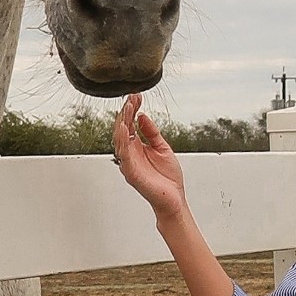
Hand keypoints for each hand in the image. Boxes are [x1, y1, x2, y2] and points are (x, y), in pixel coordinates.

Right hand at [111, 94, 186, 223]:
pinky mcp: (131, 173)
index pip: (130, 125)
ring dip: (123, 122)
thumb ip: (152, 132)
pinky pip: (124, 155)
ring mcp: (129, 163)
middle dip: (126, 112)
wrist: (174, 199)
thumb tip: (142, 116)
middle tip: (131, 98)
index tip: (136, 96)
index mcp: (137, 148)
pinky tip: (125, 128)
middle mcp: (131, 154)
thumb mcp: (162, 147)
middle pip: (123, 129)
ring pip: (120, 140)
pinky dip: (123, 141)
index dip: (132, 110)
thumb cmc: (168, 178)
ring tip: (127, 107)